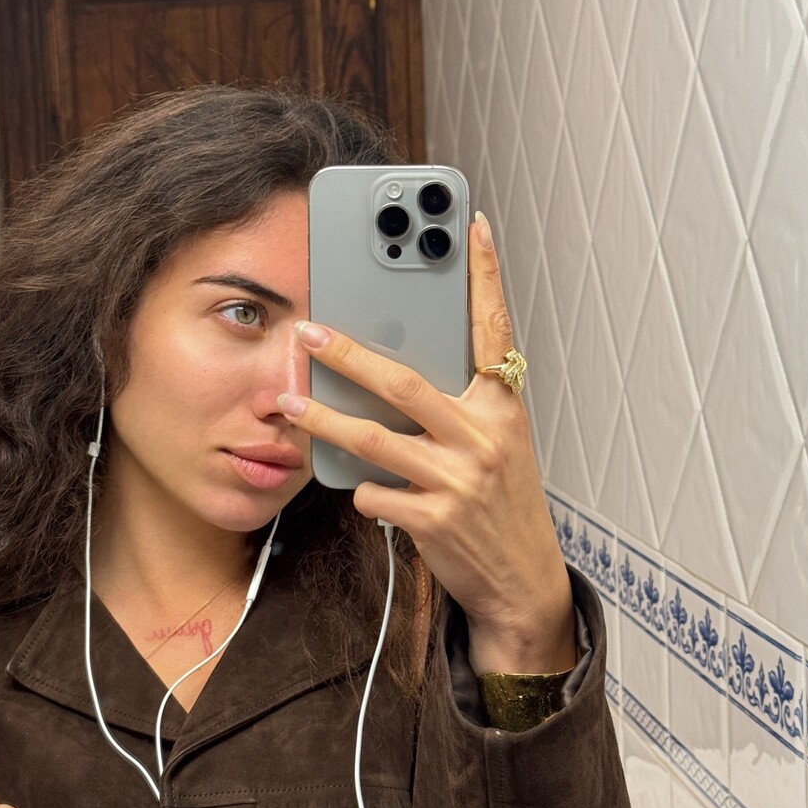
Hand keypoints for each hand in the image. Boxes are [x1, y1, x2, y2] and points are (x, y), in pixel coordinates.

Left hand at [279, 212, 574, 674]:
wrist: (520, 580)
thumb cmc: (498, 501)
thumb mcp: (494, 443)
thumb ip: (456, 404)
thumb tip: (391, 368)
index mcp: (501, 407)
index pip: (494, 330)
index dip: (485, 277)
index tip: (472, 227)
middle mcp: (483, 436)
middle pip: (404, 383)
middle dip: (348, 355)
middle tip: (307, 334)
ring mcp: (459, 480)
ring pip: (374, 440)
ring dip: (323, 421)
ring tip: (287, 406)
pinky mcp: (435, 520)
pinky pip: (375, 494)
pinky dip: (359, 491)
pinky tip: (355, 490)